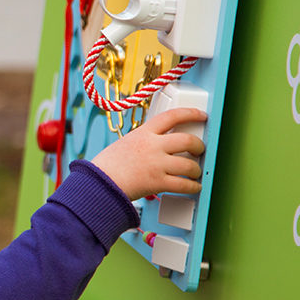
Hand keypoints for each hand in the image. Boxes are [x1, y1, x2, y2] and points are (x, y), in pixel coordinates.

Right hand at [90, 108, 206, 199]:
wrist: (98, 183)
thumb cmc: (107, 166)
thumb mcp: (126, 143)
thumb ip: (145, 141)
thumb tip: (163, 146)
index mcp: (143, 132)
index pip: (172, 116)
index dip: (191, 113)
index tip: (201, 115)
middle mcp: (152, 146)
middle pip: (187, 140)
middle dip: (198, 145)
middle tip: (200, 149)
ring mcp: (156, 164)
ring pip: (189, 164)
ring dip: (196, 169)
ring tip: (196, 172)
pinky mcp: (157, 183)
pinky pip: (183, 184)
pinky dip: (193, 186)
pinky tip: (194, 186)